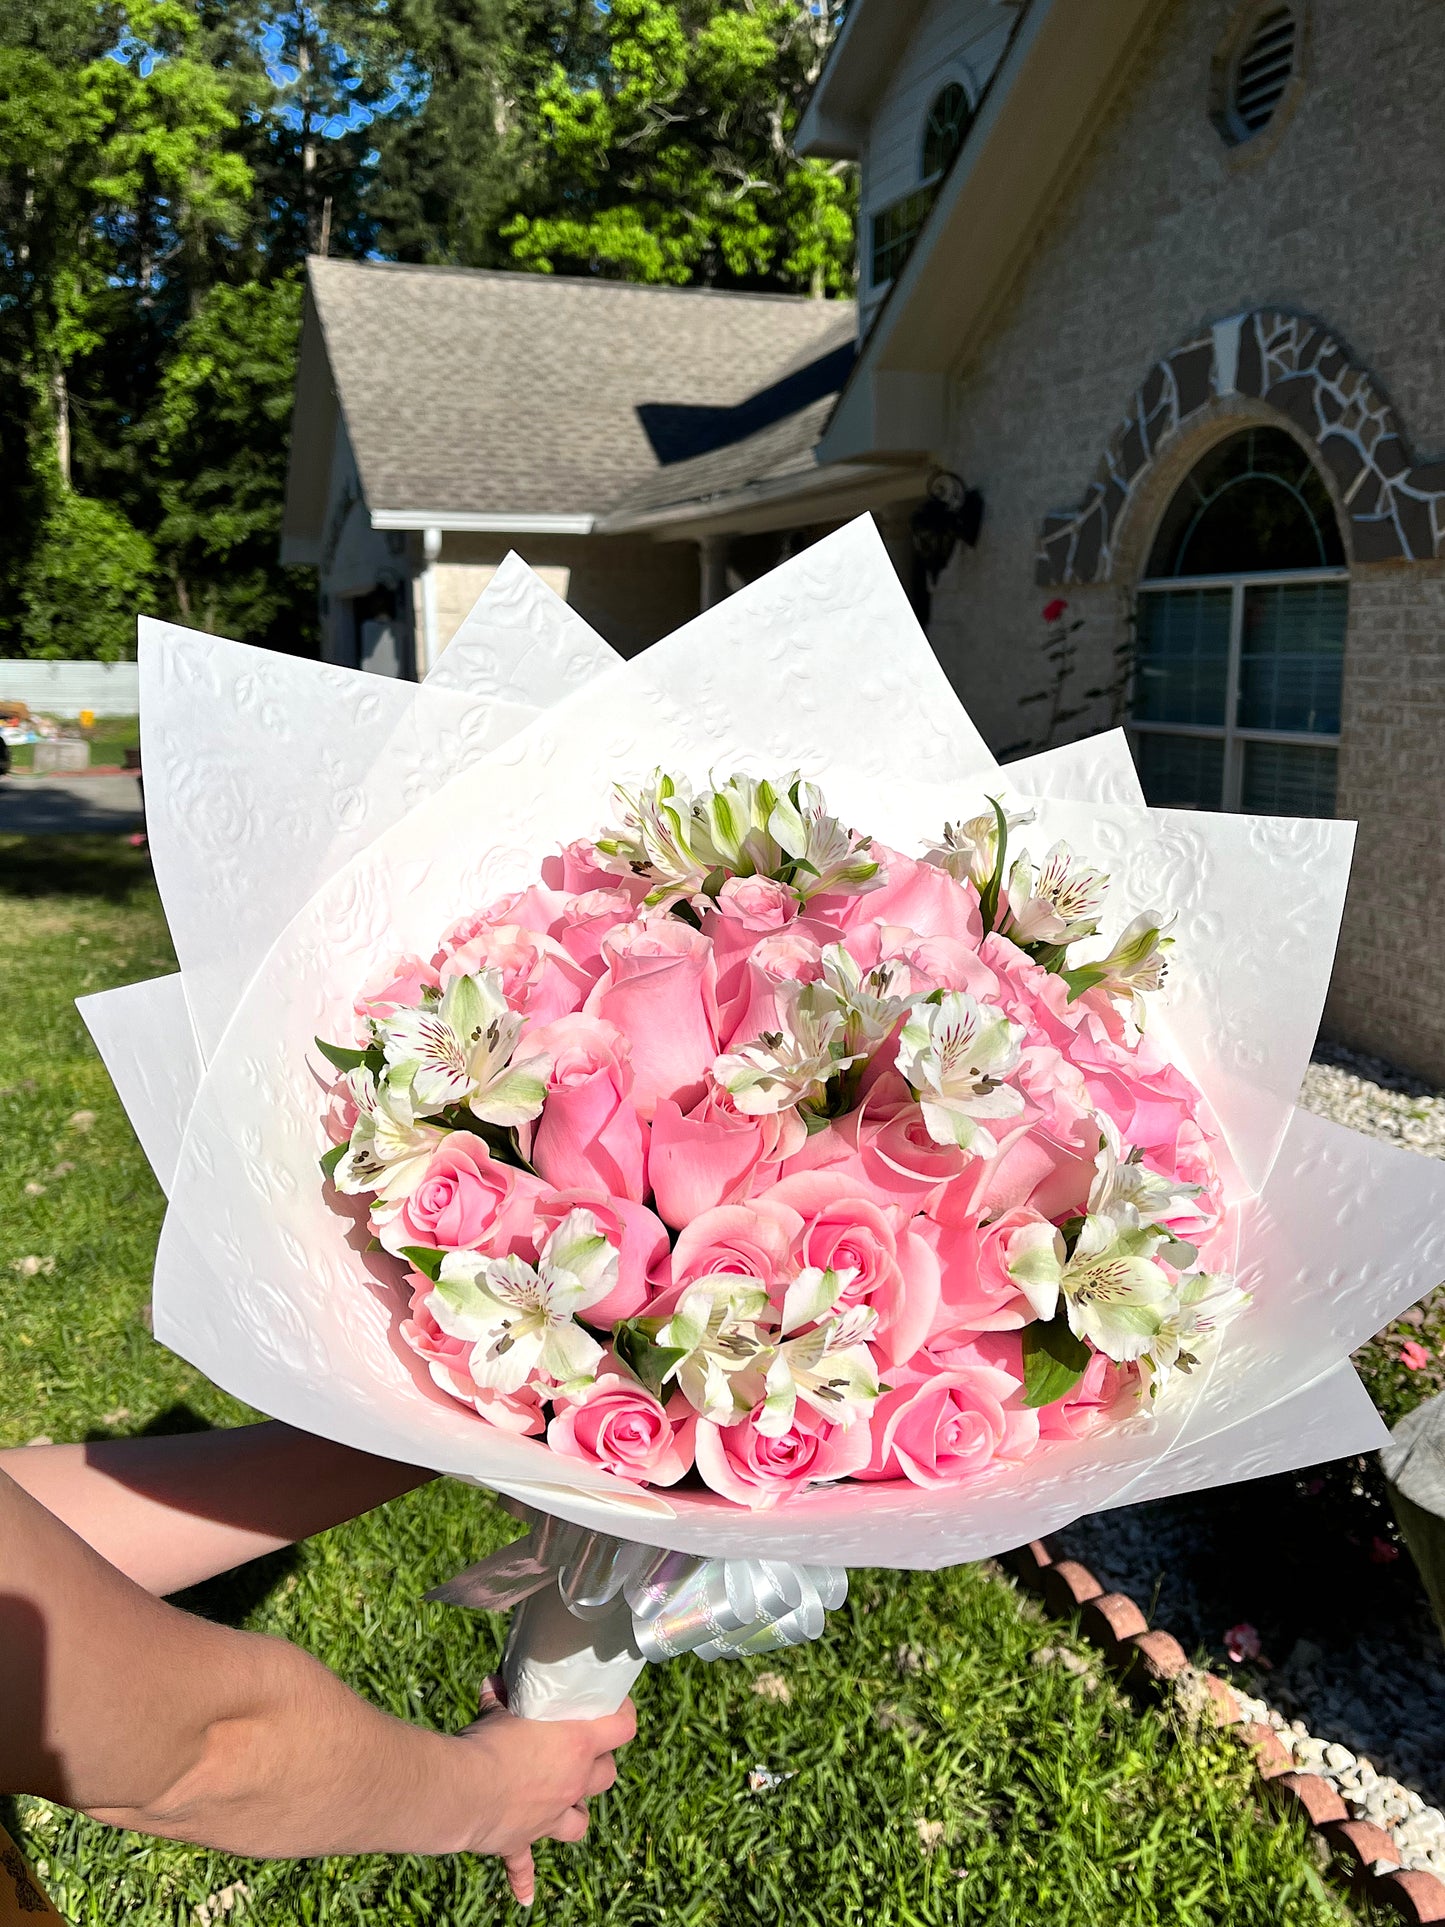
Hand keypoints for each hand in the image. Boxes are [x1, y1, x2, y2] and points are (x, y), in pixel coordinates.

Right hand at [460, 1676, 635, 1904]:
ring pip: (579, 1822)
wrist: (461, 1790)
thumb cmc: (485, 1742)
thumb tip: (495, 1684)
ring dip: (575, 1813)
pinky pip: (525, 1865)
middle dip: (598, 1765)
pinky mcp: (522, 1841)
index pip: (622, 1728)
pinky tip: (526, 1896)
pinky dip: (525, 1878)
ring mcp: (549, 1817)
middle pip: (606, 1776)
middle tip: (581, 1752)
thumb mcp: (497, 1710)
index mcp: (575, 1745)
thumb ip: (501, 1698)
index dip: (624, 1716)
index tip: (617, 1706)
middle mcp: (571, 1784)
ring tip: (564, 1803)